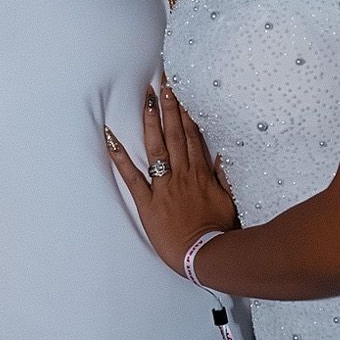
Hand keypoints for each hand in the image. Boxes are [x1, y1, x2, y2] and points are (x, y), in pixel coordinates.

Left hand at [105, 81, 236, 274]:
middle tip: (163, 84)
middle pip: (175, 135)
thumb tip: (222, 155)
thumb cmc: (219, 232)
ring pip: (157, 148)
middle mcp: (183, 175)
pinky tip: (110, 137)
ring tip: (146, 99)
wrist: (206, 255)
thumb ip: (224, 177)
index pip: (193, 136)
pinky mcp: (148, 203)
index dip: (187, 113)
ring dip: (151, 122)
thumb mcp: (229, 201)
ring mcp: (164, 188)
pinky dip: (120, 157)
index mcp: (201, 175)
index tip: (181, 93)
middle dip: (169, 108)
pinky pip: (132, 177)